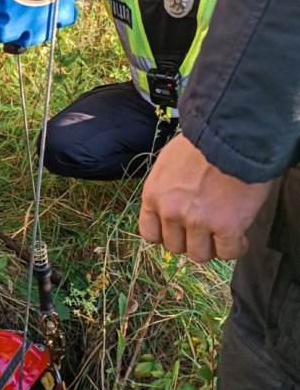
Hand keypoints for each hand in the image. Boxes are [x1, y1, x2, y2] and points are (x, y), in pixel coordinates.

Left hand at [139, 135, 272, 262]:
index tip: (180, 231)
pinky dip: (235, 248)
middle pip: (175, 247)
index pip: (149, 233)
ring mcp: (198, 222)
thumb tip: (175, 198)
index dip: (166, 235)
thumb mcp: (170, 160)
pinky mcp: (227, 227)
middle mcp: (171, 212)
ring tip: (224, 234)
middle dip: (190, 240)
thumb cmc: (204, 140)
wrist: (233, 134)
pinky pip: (228, 253)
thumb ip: (167, 185)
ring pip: (199, 254)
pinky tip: (241, 237)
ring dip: (212, 247)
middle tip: (206, 230)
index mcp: (154, 195)